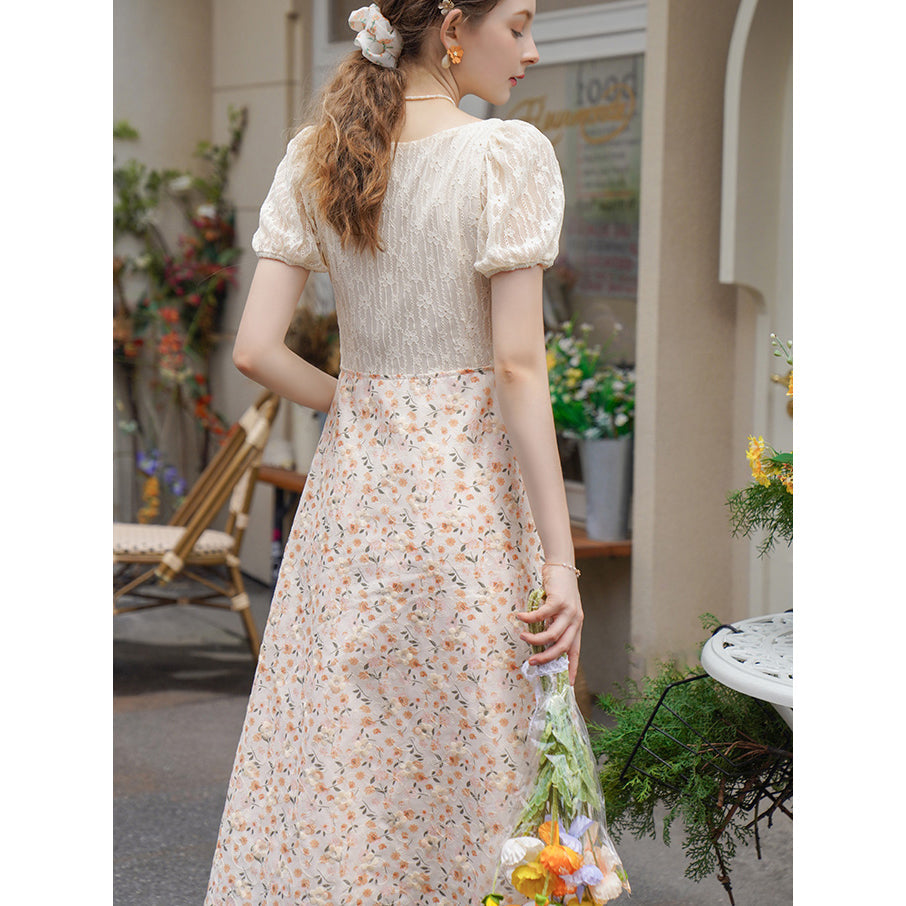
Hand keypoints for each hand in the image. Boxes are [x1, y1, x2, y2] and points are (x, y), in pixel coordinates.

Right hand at [515, 564, 583, 685]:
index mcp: (576, 626)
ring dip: (534, 639)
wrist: (562, 567)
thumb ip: (554, 625)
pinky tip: (519, 617)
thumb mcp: (559, 611)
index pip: (575, 652)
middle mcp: (576, 620)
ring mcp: (569, 610)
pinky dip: (528, 618)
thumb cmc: (558, 590)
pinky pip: (541, 615)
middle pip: (562, 647)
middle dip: (547, 658)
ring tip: (522, 636)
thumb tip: (542, 643)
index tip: (569, 684)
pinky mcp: (559, 600)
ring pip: (551, 634)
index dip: (572, 669)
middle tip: (532, 663)